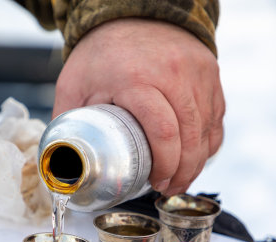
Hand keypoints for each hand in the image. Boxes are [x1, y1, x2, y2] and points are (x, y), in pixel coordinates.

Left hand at [52, 18, 224, 195]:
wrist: (133, 12)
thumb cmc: (101, 52)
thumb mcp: (74, 83)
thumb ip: (66, 122)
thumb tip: (60, 163)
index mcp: (136, 79)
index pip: (162, 131)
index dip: (164, 164)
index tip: (155, 183)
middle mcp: (173, 73)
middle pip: (190, 135)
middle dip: (183, 171)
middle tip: (169, 189)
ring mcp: (197, 72)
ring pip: (207, 128)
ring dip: (198, 161)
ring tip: (181, 179)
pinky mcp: (210, 73)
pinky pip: (216, 116)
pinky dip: (209, 141)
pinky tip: (196, 158)